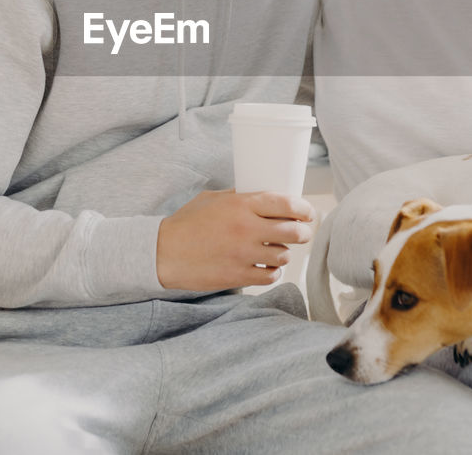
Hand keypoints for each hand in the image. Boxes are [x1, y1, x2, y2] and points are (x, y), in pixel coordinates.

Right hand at [156, 189, 316, 291]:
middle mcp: (247, 228)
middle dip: (303, 233)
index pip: (287, 204)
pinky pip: (270, 276)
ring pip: (284, 255)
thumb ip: (239, 197)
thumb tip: (262, 195)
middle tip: (301, 233)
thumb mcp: (212, 199)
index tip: (307, 213)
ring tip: (276, 250)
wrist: (163, 253)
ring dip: (284, 253)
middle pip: (293, 231)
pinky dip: (272, 272)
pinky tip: (265, 267)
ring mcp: (244, 254)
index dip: (304, 209)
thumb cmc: (186, 223)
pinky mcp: (238, 276)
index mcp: (242, 205)